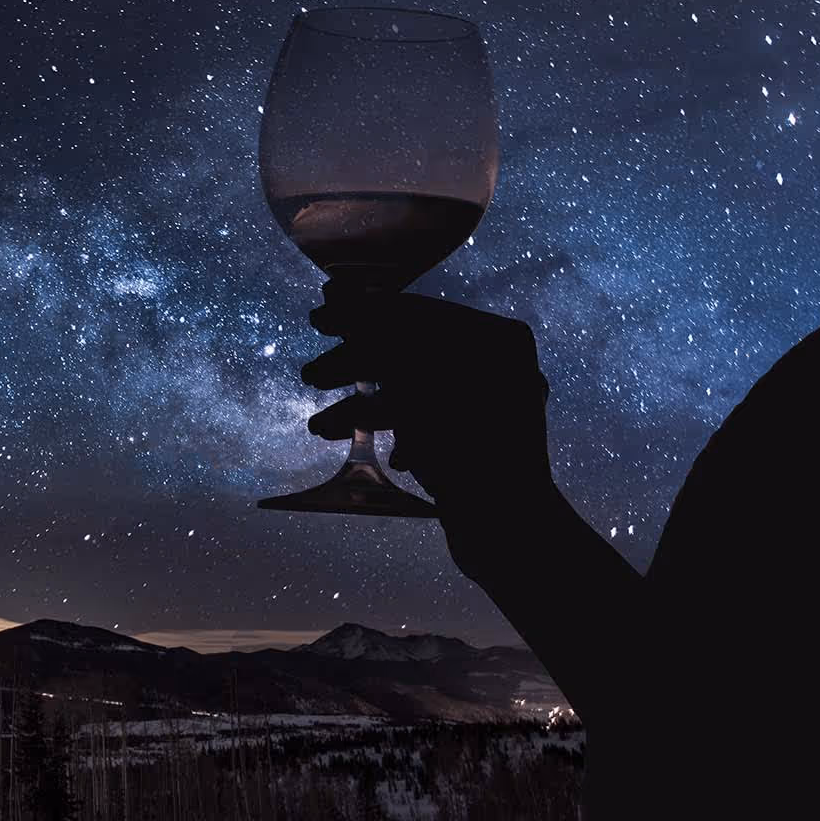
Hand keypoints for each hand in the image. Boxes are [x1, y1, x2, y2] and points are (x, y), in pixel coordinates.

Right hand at [303, 284, 554, 516]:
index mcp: (495, 338)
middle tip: (311, 377)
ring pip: (412, 392)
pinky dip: (391, 431)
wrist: (507, 530)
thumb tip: (336, 289)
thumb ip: (373, 329)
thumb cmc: (463, 444)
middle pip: (411, 352)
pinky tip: (360, 447)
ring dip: (363, 407)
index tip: (316, 319)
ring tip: (322, 428)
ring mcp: (491, 406)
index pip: (416, 312)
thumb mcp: (410, 378)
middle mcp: (499, 366)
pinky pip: (425, 423)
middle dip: (355, 367)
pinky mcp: (477, 445)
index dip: (360, 312)